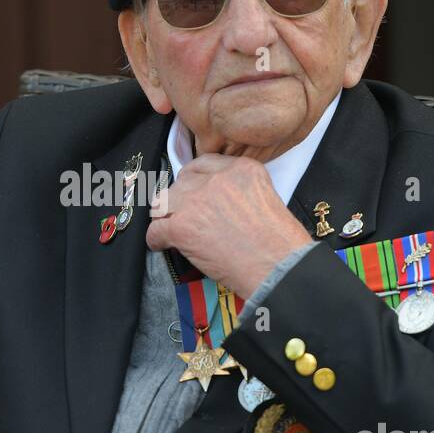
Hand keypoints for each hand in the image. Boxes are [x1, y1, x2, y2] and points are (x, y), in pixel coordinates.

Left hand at [145, 154, 312, 298]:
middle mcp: (216, 179)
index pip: (202, 164)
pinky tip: (164, 246)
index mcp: (241, 168)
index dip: (195, 182)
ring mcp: (196, 201)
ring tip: (172, 230)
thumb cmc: (278, 243)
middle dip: (181, 200)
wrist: (278, 268)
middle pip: (181, 182)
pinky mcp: (181, 227)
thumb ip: (239, 190)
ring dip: (166, 217)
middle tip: (187, 217)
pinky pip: (155, 230)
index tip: (194, 194)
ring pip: (162, 203)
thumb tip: (215, 202)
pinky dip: (157, 240)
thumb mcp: (265, 198)